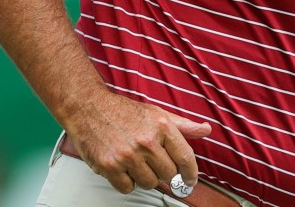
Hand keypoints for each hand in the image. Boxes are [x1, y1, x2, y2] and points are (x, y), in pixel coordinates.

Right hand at [64, 92, 212, 193]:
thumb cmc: (122, 111)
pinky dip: (126, 182)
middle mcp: (146, 141)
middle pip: (168, 174)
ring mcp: (128, 155)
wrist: (88, 107)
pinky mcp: (110, 166)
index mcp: (161, 126)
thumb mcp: (156, 113)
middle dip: (162, 171)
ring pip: (149, 183)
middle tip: (151, 161)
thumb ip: (183, 125)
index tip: (190, 180)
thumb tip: (206, 129)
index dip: (190, 173)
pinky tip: (122, 167)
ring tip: (135, 161)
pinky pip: (127, 188)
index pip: (185, 158)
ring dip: (144, 177)